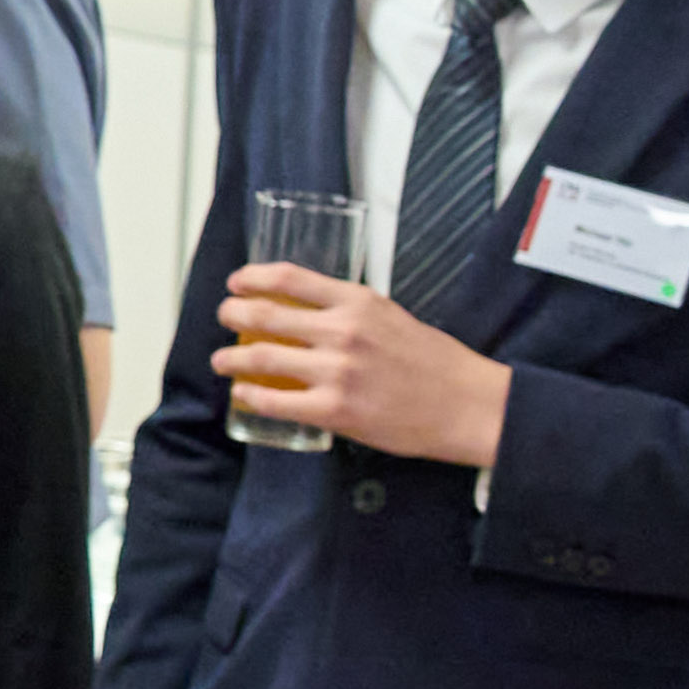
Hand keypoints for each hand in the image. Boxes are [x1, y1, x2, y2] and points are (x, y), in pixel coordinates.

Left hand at [218, 264, 508, 465]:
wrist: (467, 405)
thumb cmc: (435, 363)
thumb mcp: (392, 317)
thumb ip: (351, 312)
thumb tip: (309, 311)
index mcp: (359, 302)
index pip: (290, 278)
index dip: (253, 278)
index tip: (237, 283)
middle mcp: (344, 332)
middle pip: (265, 314)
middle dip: (233, 315)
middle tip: (224, 319)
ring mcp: (337, 372)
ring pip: (261, 358)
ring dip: (231, 359)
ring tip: (222, 361)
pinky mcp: (335, 410)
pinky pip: (275, 401)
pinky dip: (251, 396)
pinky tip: (244, 394)